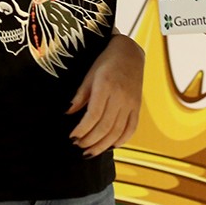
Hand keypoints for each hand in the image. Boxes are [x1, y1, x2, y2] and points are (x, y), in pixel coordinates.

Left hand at [67, 33, 144, 155]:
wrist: (129, 52)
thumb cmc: (106, 61)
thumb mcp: (89, 74)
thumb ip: (80, 95)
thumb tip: (68, 113)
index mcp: (106, 85)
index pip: (94, 115)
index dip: (82, 129)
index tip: (72, 137)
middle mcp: (120, 95)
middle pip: (105, 126)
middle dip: (90, 140)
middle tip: (79, 146)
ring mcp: (131, 102)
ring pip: (118, 131)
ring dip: (103, 145)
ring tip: (90, 151)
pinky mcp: (137, 106)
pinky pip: (132, 128)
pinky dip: (122, 140)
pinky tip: (111, 146)